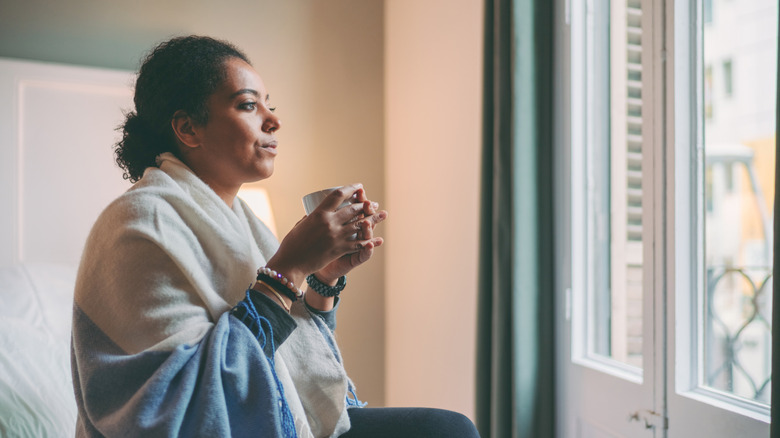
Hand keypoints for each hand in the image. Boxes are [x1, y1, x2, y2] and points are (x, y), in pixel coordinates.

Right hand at [265, 184, 384, 286]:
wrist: (291, 264)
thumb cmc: (291, 244)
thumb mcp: (300, 225)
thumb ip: (310, 218)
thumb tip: (315, 213)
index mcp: (318, 213)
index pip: (338, 195)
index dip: (351, 188)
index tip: (359, 186)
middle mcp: (329, 222)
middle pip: (353, 209)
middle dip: (365, 205)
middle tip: (372, 203)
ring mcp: (336, 236)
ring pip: (359, 224)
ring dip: (371, 219)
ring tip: (379, 215)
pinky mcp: (339, 249)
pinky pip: (358, 243)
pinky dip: (369, 241)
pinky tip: (376, 239)